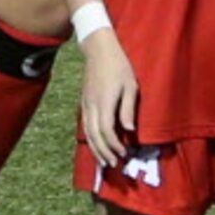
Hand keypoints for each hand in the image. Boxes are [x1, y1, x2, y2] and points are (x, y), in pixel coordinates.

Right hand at [77, 30, 137, 169]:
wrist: (98, 50)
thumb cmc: (119, 66)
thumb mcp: (130, 86)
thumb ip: (127, 109)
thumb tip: (129, 130)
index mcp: (105, 102)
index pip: (106, 130)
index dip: (114, 145)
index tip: (124, 153)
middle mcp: (92, 106)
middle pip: (94, 136)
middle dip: (104, 152)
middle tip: (114, 164)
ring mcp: (86, 105)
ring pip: (87, 133)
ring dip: (96, 149)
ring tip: (104, 161)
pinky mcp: (84, 103)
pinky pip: (85, 126)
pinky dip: (90, 139)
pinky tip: (96, 146)